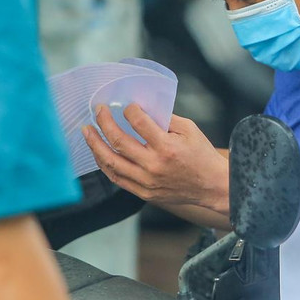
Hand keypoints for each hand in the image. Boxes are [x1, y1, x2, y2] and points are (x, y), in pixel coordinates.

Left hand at [83, 106, 228, 214]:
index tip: (127, 106)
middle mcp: (153, 165)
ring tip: (87, 132)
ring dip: (95, 145)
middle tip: (97, 111)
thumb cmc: (202, 155)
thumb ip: (165, 118)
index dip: (129, 110)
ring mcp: (146, 181)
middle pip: (118, 141)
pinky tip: (99, 153)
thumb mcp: (189, 129)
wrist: (212, 186)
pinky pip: (117, 178)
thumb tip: (141, 109)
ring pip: (111, 162)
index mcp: (166, 146)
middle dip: (104, 123)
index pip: (138, 122)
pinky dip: (105, 164)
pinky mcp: (143, 193)